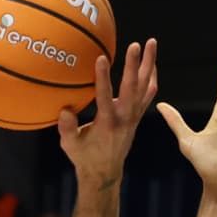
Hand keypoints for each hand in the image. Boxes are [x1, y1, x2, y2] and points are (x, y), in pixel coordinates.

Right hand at [57, 39, 158, 186]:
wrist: (105, 172)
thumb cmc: (84, 157)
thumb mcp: (71, 145)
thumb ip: (67, 129)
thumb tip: (64, 110)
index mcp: (107, 123)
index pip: (105, 97)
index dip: (103, 78)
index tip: (101, 58)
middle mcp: (124, 118)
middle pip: (133, 88)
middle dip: (135, 65)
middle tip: (137, 44)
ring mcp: (134, 116)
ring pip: (145, 87)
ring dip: (149, 65)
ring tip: (152, 43)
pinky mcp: (137, 116)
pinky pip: (149, 93)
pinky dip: (152, 77)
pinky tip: (151, 63)